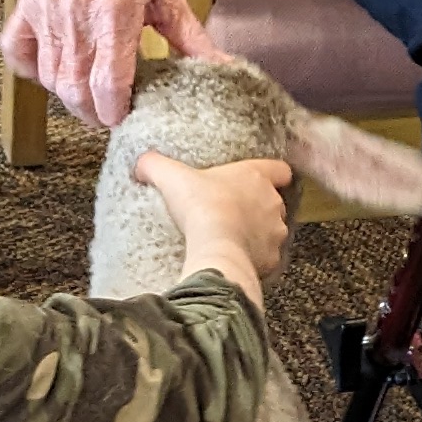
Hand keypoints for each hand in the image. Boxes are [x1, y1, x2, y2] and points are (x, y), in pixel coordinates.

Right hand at [3, 0, 200, 124]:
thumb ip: (192, 40)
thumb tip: (223, 73)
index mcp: (115, 9)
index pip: (106, 83)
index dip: (115, 111)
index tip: (125, 117)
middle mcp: (75, 8)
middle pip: (73, 87)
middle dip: (93, 111)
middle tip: (110, 112)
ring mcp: (48, 3)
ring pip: (49, 75)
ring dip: (69, 93)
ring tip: (90, 92)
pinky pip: (16, 49)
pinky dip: (32, 67)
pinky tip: (55, 68)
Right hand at [135, 151, 292, 307]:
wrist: (216, 247)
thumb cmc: (201, 207)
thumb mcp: (172, 178)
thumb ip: (156, 165)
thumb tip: (142, 162)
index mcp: (256, 176)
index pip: (279, 169)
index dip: (271, 173)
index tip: (259, 179)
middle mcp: (273, 203)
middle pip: (273, 202)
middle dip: (256, 207)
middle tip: (231, 212)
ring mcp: (275, 232)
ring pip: (272, 231)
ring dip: (257, 234)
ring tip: (231, 238)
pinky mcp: (272, 258)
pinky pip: (267, 258)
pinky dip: (254, 258)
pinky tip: (234, 258)